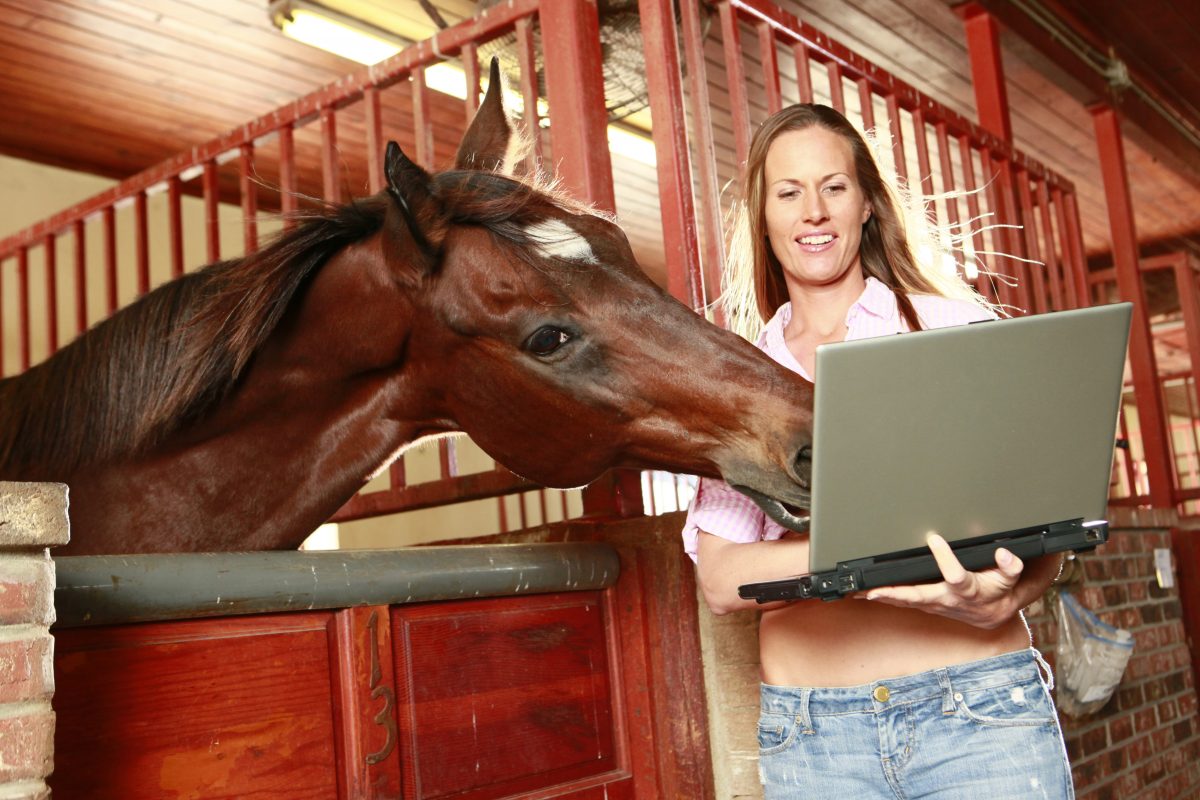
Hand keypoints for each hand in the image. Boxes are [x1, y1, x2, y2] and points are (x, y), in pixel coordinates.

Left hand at [859, 534, 1024, 628]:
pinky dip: (884, 598)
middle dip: (896, 593)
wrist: (994, 613)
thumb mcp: (1009, 578)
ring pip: (906, 602)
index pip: (956, 575)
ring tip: (860, 592)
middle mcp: (948, 599)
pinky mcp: (926, 605)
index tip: (934, 538)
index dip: (946, 558)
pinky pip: (903, 603)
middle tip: (874, 589)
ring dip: (883, 598)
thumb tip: (1004, 553)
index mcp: (968, 590)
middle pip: (919, 596)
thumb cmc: (998, 590)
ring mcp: (934, 604)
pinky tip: (864, 595)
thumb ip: (1010, 566)